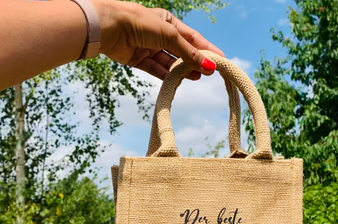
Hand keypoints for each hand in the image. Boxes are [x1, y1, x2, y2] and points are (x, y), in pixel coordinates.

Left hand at [92, 0, 223, 79]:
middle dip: (195, 61)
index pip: (192, 38)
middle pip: (182, 51)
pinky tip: (180, 80)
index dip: (206, 49)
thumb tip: (209, 67)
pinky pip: (157, 70)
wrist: (108, 28)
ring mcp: (149, 48)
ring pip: (170, 62)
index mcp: (168, 22)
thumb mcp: (169, 35)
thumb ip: (189, 53)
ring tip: (198, 78)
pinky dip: (168, 76)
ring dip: (183, 70)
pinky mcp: (139, 60)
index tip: (221, 60)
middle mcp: (159, 34)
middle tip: (210, 73)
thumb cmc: (140, 22)